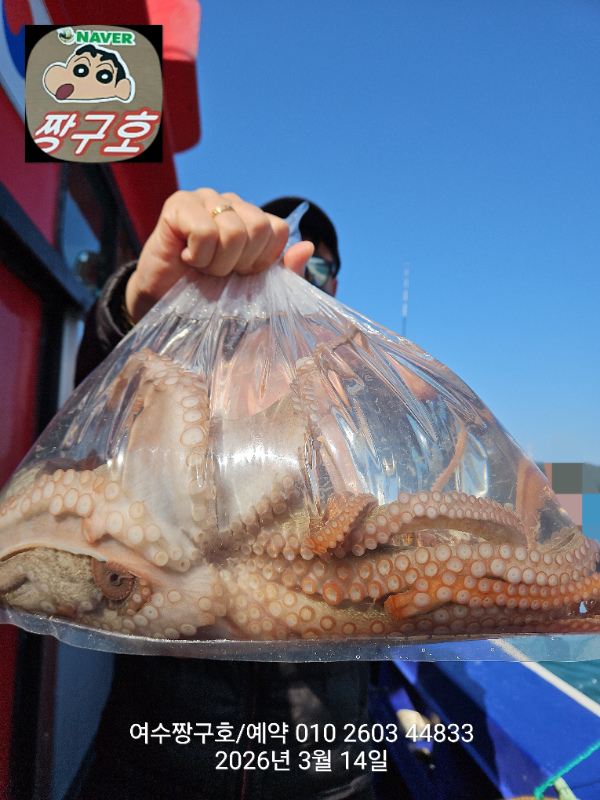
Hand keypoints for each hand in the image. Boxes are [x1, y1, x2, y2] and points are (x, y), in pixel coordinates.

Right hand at [125, 188, 312, 322]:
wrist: (164, 308)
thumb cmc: (210, 300)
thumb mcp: (256, 294)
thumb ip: (284, 273)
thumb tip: (307, 247)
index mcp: (252, 219)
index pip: (278, 229)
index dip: (261, 261)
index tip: (241, 274)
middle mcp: (231, 203)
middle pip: (258, 227)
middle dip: (240, 262)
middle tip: (219, 272)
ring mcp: (205, 199)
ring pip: (233, 230)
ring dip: (217, 262)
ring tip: (202, 267)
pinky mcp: (179, 204)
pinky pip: (205, 231)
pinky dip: (198, 256)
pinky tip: (186, 258)